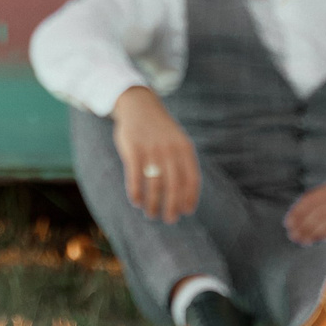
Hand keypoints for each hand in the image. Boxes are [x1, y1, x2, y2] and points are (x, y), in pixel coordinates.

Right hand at [111, 87, 200, 223]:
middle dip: (172, 207)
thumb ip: (183, 165)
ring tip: (151, 214)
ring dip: (153, 204)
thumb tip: (186, 199)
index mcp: (185, 149)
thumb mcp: (178, 142)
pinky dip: (136, 193)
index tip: (186, 212)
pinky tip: (136, 201)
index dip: (189, 198)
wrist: (139, 105)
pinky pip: (136, 178)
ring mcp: (151, 150)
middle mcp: (170, 150)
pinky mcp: (133, 150)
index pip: (191, 180)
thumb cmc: (160, 131)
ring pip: (155, 185)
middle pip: (174, 187)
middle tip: (169, 219)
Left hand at [285, 182, 325, 244]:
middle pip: (316, 212)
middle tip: (294, 236)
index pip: (309, 200)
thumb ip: (313, 210)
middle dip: (302, 225)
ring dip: (312, 233)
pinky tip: (322, 242)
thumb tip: (292, 223)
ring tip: (304, 241)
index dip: (297, 213)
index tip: (288, 224)